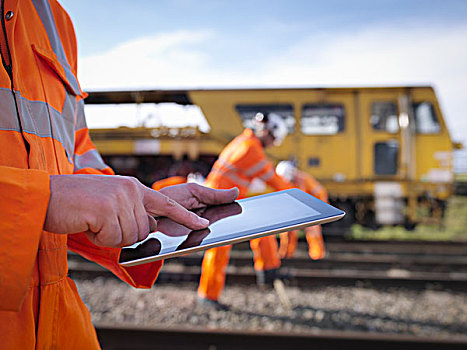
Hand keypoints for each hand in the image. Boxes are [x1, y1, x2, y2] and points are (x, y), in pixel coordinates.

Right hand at [44, 175, 236, 247]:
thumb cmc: (76, 203)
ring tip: (93, 220)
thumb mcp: (110, 200)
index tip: (203, 224)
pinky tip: (88, 223)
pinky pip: (114, 239)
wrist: (46, 196)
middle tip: (101, 222)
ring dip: (110, 236)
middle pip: (144, 230)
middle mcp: (131, 190)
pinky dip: (99, 238)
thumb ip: (132, 210)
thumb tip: (150, 225)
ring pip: (131, 237)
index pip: (166, 203)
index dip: (185, 216)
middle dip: (123, 234)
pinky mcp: (107, 209)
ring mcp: (120, 199)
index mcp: (133, 187)